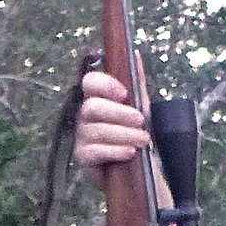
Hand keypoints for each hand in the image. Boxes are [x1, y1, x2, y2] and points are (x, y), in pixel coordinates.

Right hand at [75, 69, 148, 183]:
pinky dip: (114, 151)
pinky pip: (94, 151)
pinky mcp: (83, 157)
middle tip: (141, 121)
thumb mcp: (140, 107)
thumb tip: (134, 55)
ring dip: (124, 134)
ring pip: (96, 130)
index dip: (105, 85)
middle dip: (120, 114)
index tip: (124, 93)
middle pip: (92, 107)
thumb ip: (137, 83)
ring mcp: (82, 136)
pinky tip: (130, 152)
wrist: (137, 170)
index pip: (90, 82)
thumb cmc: (134, 134)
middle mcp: (85, 115)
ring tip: (143, 140)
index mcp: (97, 98)